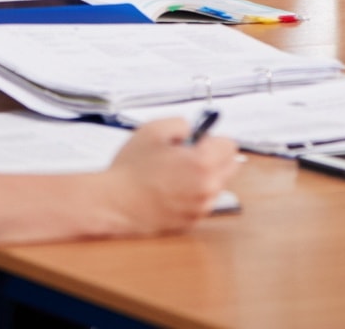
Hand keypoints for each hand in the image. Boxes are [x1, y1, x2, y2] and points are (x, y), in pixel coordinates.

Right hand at [106, 119, 241, 233]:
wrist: (113, 203)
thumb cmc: (130, 170)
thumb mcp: (154, 130)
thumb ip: (181, 123)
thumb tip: (193, 130)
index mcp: (203, 163)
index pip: (230, 145)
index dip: (212, 139)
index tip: (198, 141)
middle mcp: (207, 188)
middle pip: (230, 165)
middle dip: (214, 157)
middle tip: (188, 156)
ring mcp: (200, 208)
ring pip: (217, 184)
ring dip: (205, 177)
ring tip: (174, 175)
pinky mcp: (191, 222)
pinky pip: (203, 202)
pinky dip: (194, 194)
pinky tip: (171, 190)